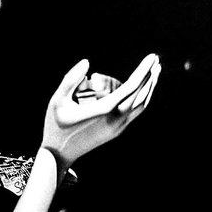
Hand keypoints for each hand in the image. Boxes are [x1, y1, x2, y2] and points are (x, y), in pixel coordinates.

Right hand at [41, 53, 160, 170]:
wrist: (60, 153)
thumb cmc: (56, 124)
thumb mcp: (57, 100)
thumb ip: (70, 79)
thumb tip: (86, 61)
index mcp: (104, 110)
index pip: (131, 86)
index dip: (143, 70)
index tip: (151, 57)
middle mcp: (116, 119)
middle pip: (141, 94)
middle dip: (150, 76)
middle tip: (155, 59)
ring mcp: (119, 127)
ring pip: (142, 105)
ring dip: (150, 88)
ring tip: (155, 72)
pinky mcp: (118, 131)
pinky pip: (136, 112)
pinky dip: (143, 98)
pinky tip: (143, 90)